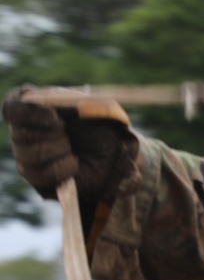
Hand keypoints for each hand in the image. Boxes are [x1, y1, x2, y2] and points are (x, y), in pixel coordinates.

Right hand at [3, 87, 135, 200]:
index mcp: (32, 108)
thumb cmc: (99, 127)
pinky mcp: (37, 179)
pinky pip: (42, 175)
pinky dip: (65, 168)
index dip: (30, 113)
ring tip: (73, 149)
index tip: (54, 116)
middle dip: (53, 134)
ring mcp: (27, 157)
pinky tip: (74, 163)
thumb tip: (47, 109)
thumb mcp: (88, 106)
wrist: (114, 155)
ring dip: (60, 150)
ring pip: (31, 156)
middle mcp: (23, 132)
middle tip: (69, 133)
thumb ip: (66, 100)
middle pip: (20, 134)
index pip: (13, 107)